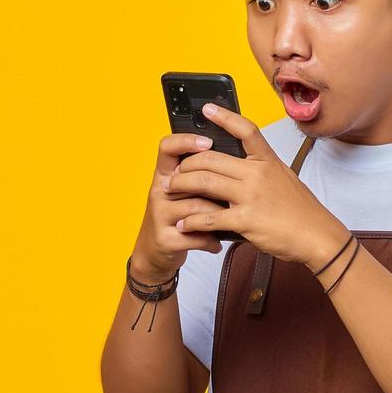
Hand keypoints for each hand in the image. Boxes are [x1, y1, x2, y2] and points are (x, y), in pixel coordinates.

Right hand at [130, 131, 234, 280]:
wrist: (155, 252)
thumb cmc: (178, 216)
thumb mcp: (184, 192)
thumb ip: (201, 176)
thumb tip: (236, 159)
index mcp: (165, 174)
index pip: (168, 147)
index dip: (186, 140)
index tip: (208, 141)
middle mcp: (159, 190)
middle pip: (190, 178)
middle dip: (215, 187)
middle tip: (235, 193)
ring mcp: (159, 215)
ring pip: (197, 207)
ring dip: (219, 215)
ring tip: (230, 220)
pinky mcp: (165, 238)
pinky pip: (195, 234)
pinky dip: (210, 240)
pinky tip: (217, 242)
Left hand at [165, 104, 348, 265]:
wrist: (317, 236)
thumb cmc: (302, 211)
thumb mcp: (285, 178)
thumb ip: (262, 169)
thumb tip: (240, 167)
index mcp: (267, 161)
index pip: (245, 130)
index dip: (224, 117)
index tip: (207, 109)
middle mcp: (257, 174)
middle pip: (210, 158)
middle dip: (186, 164)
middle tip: (174, 172)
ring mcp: (251, 196)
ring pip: (204, 183)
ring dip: (181, 185)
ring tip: (170, 190)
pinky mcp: (246, 220)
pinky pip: (209, 217)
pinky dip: (192, 221)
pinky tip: (184, 224)